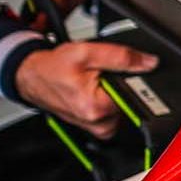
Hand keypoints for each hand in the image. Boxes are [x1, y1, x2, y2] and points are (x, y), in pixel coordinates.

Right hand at [13, 42, 158, 138]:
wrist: (32, 77)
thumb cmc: (52, 67)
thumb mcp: (86, 52)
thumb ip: (121, 57)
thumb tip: (149, 62)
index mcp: (97, 107)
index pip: (136, 93)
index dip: (133, 78)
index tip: (119, 71)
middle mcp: (99, 123)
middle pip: (130, 100)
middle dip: (120, 84)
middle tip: (100, 74)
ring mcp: (98, 128)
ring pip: (123, 106)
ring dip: (114, 93)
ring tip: (94, 82)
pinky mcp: (96, 128)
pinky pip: (114, 113)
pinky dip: (108, 100)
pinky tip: (94, 91)